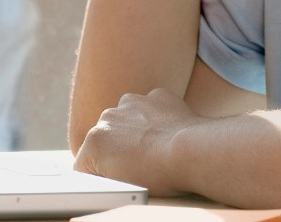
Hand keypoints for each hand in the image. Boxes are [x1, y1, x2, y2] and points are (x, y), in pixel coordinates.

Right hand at [73, 88, 204, 195]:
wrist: (193, 152)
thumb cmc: (160, 174)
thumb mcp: (119, 184)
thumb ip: (102, 171)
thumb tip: (101, 168)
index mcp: (95, 139)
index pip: (87, 161)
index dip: (103, 172)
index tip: (121, 176)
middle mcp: (109, 116)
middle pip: (107, 136)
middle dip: (118, 148)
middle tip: (140, 164)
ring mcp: (133, 103)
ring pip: (127, 119)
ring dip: (136, 130)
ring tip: (156, 149)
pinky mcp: (156, 96)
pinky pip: (150, 108)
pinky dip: (157, 118)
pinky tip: (168, 133)